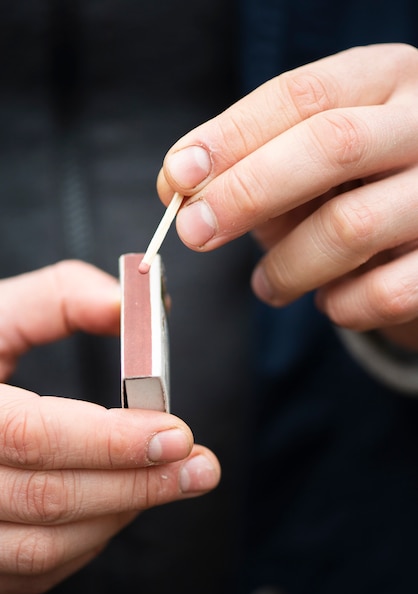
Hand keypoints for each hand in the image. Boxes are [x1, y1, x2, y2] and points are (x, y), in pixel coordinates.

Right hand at [0, 261, 219, 593]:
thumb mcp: (1, 313)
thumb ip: (61, 298)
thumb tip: (127, 308)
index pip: (34, 435)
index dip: (111, 440)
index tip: (177, 434)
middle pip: (49, 497)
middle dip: (138, 485)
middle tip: (201, 468)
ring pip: (45, 546)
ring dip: (120, 513)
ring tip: (169, 480)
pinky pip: (36, 568)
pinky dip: (91, 539)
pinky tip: (124, 502)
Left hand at [157, 43, 417, 348]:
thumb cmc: (355, 188)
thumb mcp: (307, 160)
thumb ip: (251, 165)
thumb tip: (175, 183)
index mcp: (384, 80)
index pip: (301, 95)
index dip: (232, 136)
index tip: (178, 175)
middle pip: (331, 146)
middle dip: (247, 192)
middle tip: (195, 232)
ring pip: (351, 226)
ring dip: (288, 267)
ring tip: (267, 286)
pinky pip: (386, 291)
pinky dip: (341, 306)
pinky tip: (328, 302)